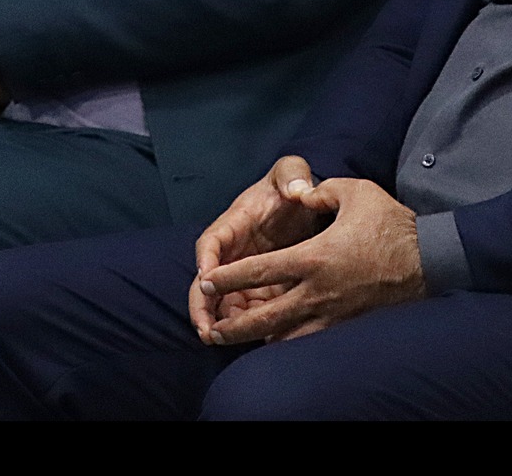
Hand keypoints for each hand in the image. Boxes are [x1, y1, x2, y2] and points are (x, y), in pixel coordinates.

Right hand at [187, 156, 328, 339]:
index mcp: (235, 222)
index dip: (207, 259)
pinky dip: (245, 324)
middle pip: (207, 280)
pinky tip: (253, 339)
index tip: (207, 277)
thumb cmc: (293, 186)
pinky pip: (247, 309)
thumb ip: (292, 174)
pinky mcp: (259, 287)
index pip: (211, 241)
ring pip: (223, 300)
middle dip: (202, 304)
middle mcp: (232, 250)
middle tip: (206, 329)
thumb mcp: (291, 172)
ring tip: (222, 340)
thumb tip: (299, 191)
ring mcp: (244, 271)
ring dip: (220, 320)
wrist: (308, 205)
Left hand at [197, 176, 424, 344]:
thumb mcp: (354, 191)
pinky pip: (308, 339)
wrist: (430, 261)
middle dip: (233, 327)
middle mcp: (316, 291)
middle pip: (264, 318)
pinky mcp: (346, 325)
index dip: (228, 279)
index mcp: (312, 258)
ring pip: (284, 336)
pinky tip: (276, 342)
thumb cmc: (390, 224)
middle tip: (210, 330)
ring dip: (257, 339)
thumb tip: (301, 193)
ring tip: (235, 341)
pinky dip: (287, 342)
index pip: (258, 272)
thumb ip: (320, 190)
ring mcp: (331, 313)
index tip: (206, 283)